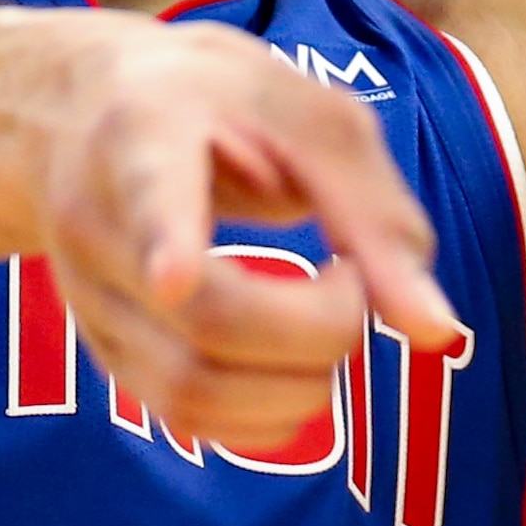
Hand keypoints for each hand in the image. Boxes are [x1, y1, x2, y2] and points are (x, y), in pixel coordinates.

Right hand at [29, 18, 468, 447]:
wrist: (90, 111)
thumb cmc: (222, 105)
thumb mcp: (312, 119)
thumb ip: (377, 217)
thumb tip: (437, 333)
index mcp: (146, 132)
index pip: (150, 192)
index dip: (166, 238)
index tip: (175, 276)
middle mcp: (96, 221)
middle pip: (209, 318)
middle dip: (320, 329)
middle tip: (348, 278)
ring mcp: (88, 297)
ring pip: (192, 391)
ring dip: (297, 386)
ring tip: (322, 319)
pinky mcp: (101, 351)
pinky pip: (184, 420)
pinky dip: (263, 416)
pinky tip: (291, 368)